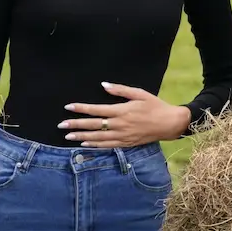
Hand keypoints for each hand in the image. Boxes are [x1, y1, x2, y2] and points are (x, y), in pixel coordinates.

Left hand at [59, 82, 191, 147]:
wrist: (169, 123)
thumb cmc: (155, 106)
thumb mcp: (140, 93)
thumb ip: (121, 90)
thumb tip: (104, 85)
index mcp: (122, 111)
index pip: (96, 110)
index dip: (81, 108)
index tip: (68, 107)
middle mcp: (120, 124)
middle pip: (93, 125)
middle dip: (76, 124)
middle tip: (61, 125)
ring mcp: (122, 136)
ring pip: (97, 137)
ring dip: (81, 136)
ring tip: (68, 136)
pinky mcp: (126, 143)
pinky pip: (107, 145)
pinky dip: (94, 145)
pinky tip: (84, 143)